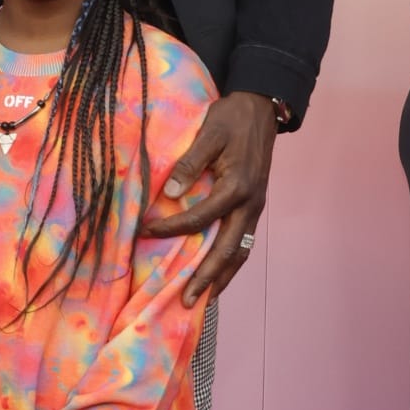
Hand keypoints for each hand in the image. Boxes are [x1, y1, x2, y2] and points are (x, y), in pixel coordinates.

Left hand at [141, 92, 277, 306]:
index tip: (146, 233)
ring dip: (222, 278)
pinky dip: (230, 263)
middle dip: (207, 278)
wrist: (263, 107)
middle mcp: (250, 204)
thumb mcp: (210, 132)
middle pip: (228, 250)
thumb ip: (191, 162)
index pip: (200, 218)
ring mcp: (255, 208)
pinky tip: (216, 275)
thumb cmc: (233, 118)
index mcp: (238, 186)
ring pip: (240, 252)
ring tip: (203, 300)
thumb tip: (169, 191)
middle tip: (186, 301)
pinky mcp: (253, 207)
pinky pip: (242, 242)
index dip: (172, 228)